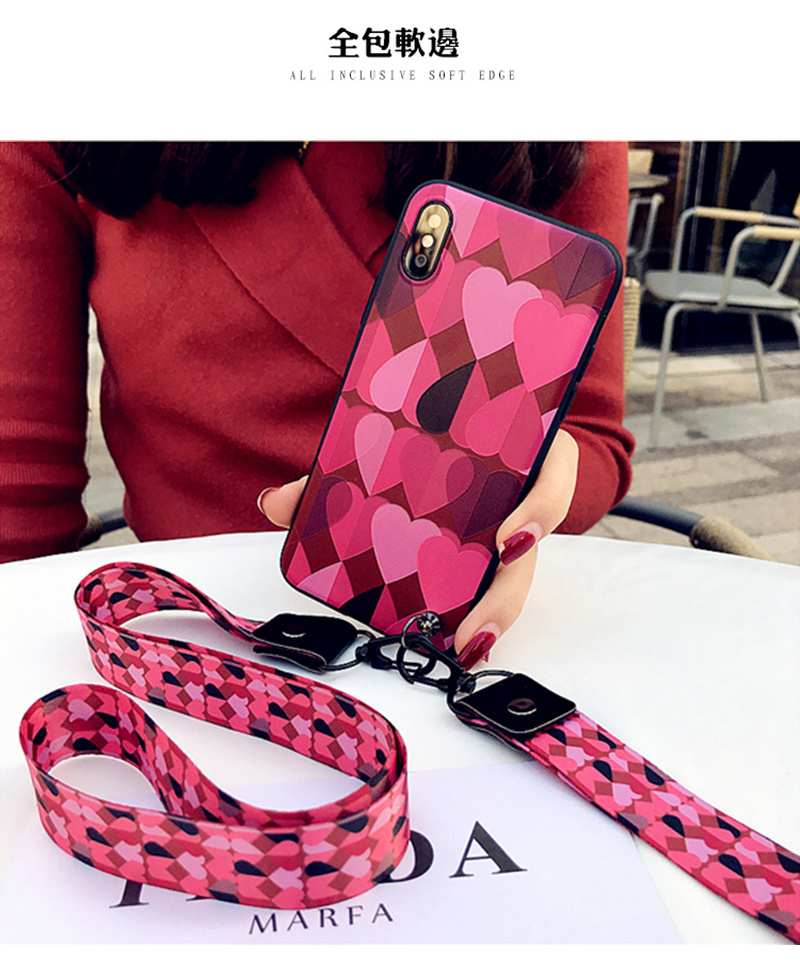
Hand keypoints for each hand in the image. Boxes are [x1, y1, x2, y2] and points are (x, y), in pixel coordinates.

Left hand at [258, 429, 578, 667]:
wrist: (457, 417)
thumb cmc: (433, 430)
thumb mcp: (395, 436)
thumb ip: (334, 469)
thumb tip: (272, 504)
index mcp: (521, 444)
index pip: (553, 474)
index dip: (540, 508)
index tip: (506, 541)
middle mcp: (526, 487)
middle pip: (534, 547)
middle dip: (507, 594)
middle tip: (472, 634)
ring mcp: (516, 519)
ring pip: (520, 571)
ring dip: (496, 614)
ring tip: (464, 649)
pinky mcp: (499, 547)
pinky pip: (497, 580)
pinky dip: (481, 611)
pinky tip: (461, 642)